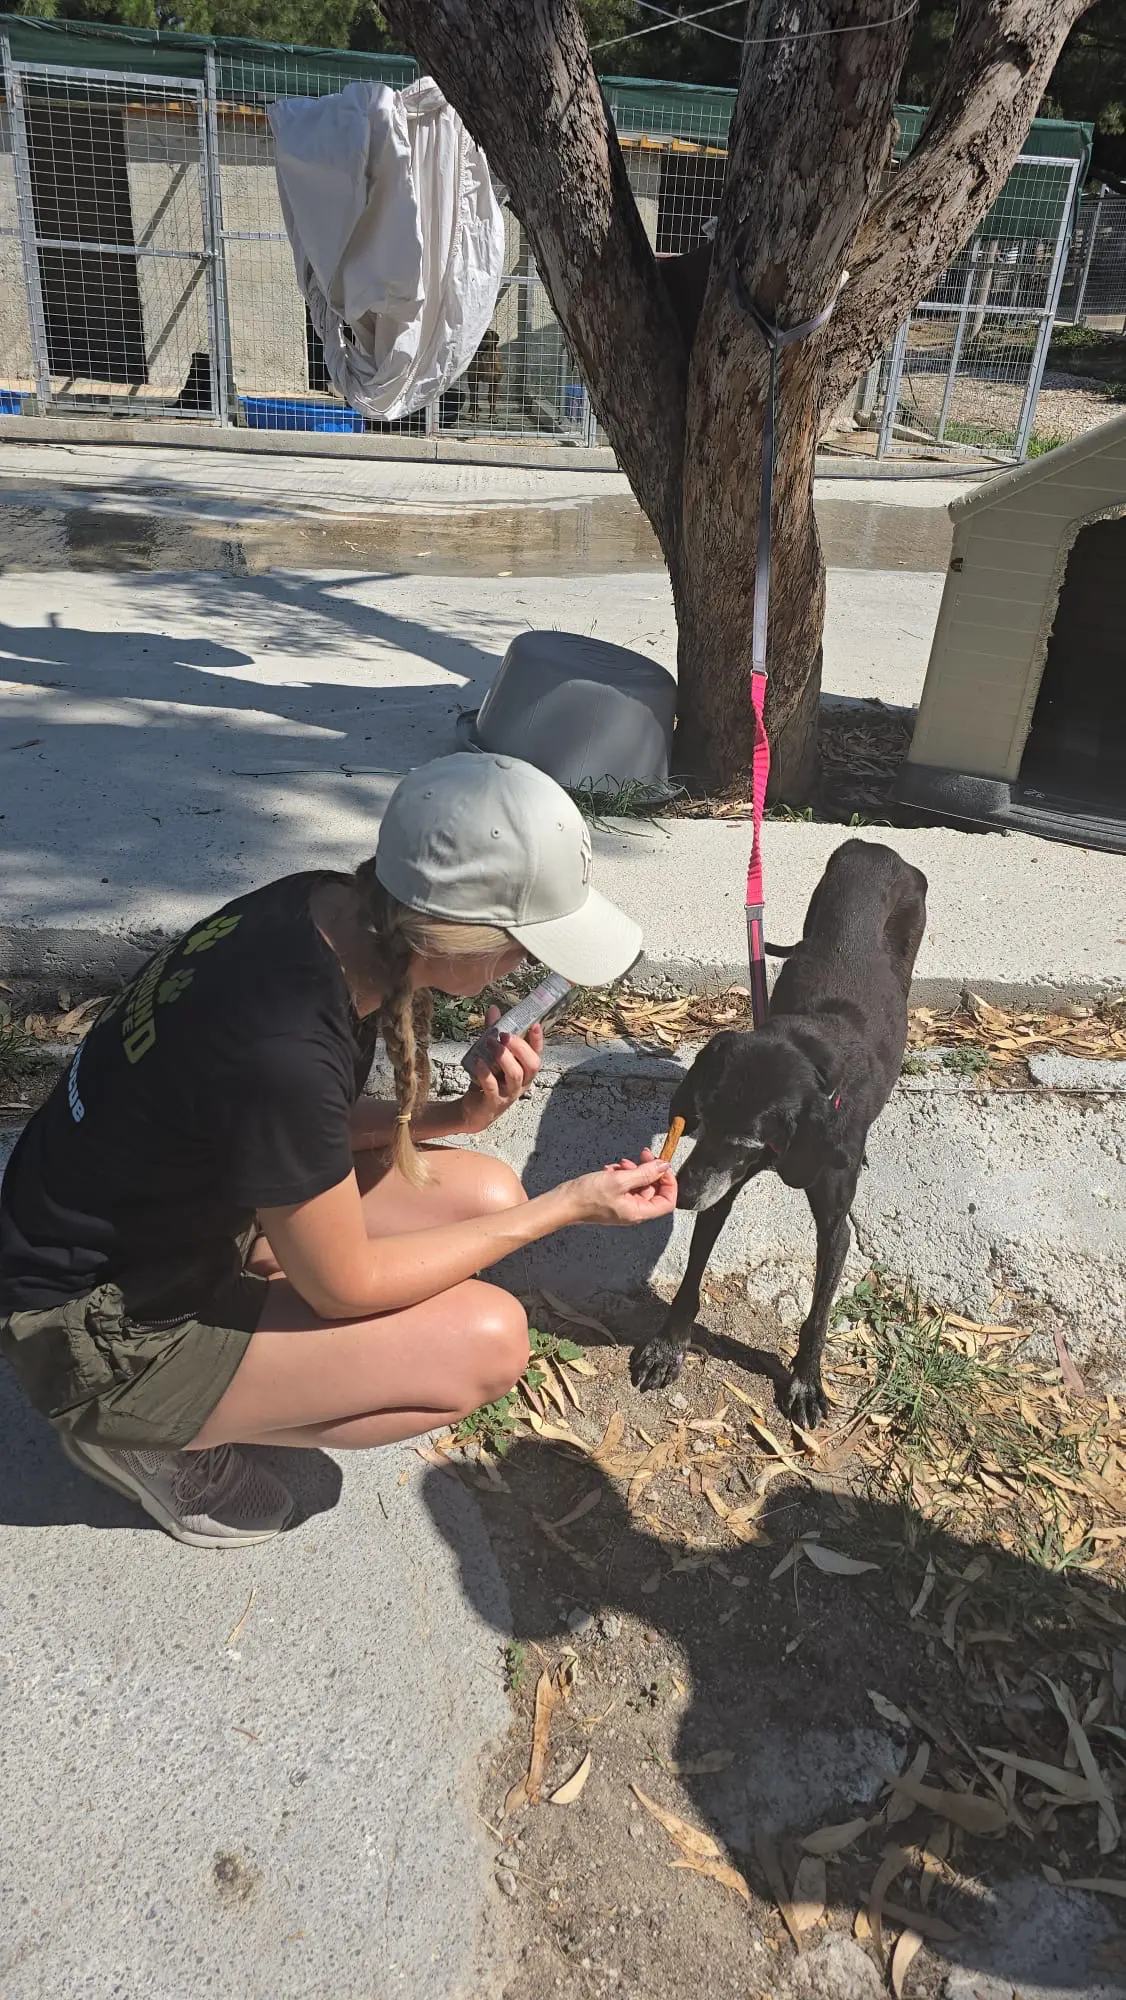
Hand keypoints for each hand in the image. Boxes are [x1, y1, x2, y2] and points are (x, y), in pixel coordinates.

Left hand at [458, 1005, 543, 1133]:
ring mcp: (509, 1093)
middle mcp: (522, 1082)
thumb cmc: (488, 1080)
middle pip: (531, 1064)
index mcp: (525, 1070)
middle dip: (519, 1047)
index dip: (538, 1040)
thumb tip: (494, 1009)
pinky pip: (492, 1086)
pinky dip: (485, 1073)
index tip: (535, 1024)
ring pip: (515, 1074)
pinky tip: (478, 1062)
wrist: (474, 1110)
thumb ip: (493, 1033)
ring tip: (490, 1043)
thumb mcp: (491, 1056)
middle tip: (504, 1035)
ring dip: (503, 1056)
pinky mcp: (493, 1102)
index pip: (537, 1054)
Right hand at [564, 1148, 677, 1226]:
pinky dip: (621, 1174)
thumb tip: (663, 1166)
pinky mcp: (613, 1197)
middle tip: (643, 1155)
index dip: (669, 1182)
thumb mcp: (619, 1180)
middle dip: (648, 1170)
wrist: (564, 1202)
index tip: (662, 1166)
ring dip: (633, 1170)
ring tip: (620, 1164)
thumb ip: (644, 1173)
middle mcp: (633, 1210)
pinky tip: (610, 1170)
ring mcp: (623, 1204)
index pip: (667, 1201)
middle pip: (653, 1189)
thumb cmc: (587, 1197)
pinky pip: (625, 1184)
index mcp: (639, 1212)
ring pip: (638, 1184)